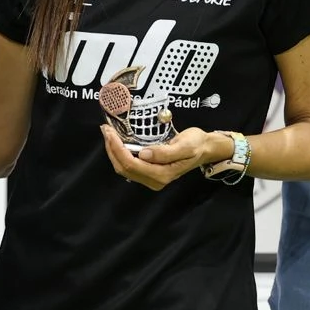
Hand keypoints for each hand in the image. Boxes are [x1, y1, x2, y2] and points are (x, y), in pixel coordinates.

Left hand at [100, 124, 222, 190]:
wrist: (204, 148)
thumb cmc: (196, 144)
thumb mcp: (184, 146)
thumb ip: (164, 152)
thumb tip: (144, 154)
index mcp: (162, 174)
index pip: (132, 164)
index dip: (117, 149)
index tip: (110, 132)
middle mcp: (154, 180)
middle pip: (124, 168)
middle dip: (111, 149)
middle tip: (105, 129)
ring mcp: (151, 177)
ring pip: (124, 168)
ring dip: (113, 151)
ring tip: (108, 133)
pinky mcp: (149, 171)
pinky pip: (129, 165)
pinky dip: (119, 153)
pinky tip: (117, 141)